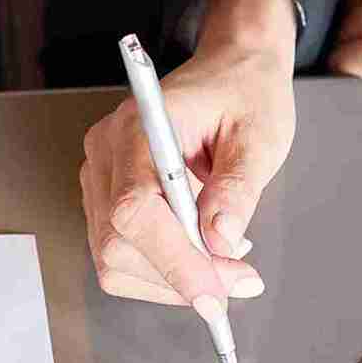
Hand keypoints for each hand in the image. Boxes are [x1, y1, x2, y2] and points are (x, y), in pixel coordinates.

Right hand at [77, 0, 296, 308]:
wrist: (232, 70)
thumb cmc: (244, 93)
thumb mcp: (259, 137)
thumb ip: (238, 189)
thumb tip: (220, 241)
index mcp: (139, 127)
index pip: (134, 209)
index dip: (172, 260)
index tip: (216, 292)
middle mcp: (108, 151)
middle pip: (118, 242)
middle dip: (180, 276)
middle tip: (239, 281)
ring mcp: (102, 175)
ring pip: (114, 257)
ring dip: (171, 279)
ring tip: (225, 264)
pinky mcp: (108, 195)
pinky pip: (121, 252)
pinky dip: (162, 269)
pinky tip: (200, 254)